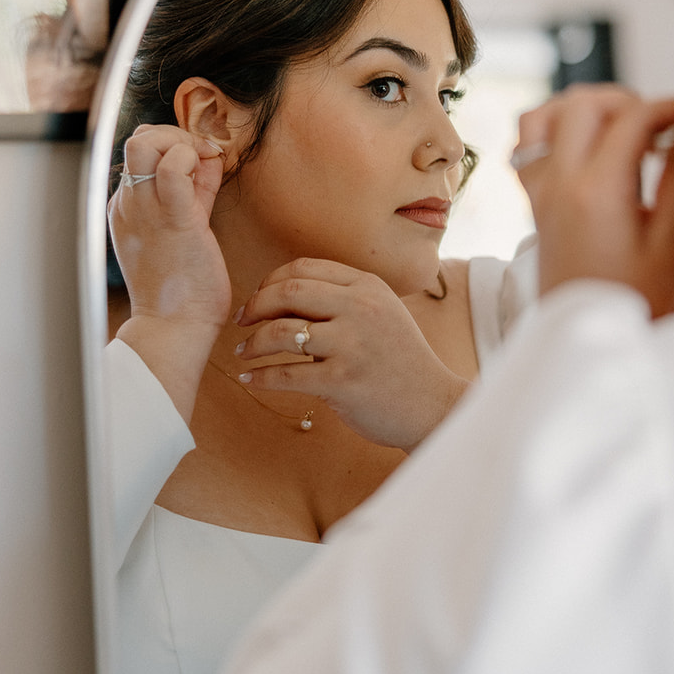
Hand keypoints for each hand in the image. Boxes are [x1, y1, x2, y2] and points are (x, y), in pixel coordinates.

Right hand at [109, 124, 230, 329]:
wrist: (174, 329)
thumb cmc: (182, 288)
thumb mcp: (184, 230)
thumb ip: (194, 192)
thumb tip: (209, 161)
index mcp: (126, 209)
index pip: (142, 154)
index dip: (175, 148)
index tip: (202, 166)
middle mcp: (128, 204)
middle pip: (137, 139)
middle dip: (174, 135)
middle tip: (203, 157)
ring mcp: (144, 210)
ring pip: (145, 141)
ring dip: (182, 142)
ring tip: (204, 167)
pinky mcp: (171, 219)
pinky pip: (172, 167)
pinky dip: (192, 158)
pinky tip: (209, 174)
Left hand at [233, 259, 468, 450]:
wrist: (433, 405)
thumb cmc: (400, 361)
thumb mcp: (381, 314)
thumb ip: (342, 300)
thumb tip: (282, 298)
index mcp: (368, 287)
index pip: (304, 268)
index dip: (270, 281)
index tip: (257, 299)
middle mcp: (360, 309)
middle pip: (287, 292)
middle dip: (254, 306)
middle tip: (241, 322)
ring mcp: (352, 345)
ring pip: (281, 333)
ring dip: (252, 344)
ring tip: (243, 352)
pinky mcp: (343, 381)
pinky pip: (286, 375)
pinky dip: (261, 378)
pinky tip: (250, 380)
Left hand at [514, 86, 673, 316]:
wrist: (591, 339)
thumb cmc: (635, 300)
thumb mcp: (671, 240)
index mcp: (598, 191)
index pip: (634, 118)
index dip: (672, 108)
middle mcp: (560, 184)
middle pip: (585, 103)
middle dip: (630, 101)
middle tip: (664, 127)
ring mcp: (540, 191)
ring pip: (545, 115)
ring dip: (586, 109)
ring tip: (623, 129)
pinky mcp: (533, 203)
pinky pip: (526, 146)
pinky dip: (553, 131)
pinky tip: (588, 148)